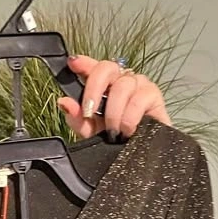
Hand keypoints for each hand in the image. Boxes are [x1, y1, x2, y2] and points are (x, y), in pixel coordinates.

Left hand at [57, 55, 171, 141]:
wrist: (138, 156)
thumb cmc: (116, 141)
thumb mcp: (91, 132)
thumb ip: (77, 118)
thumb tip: (64, 102)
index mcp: (104, 86)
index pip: (93, 67)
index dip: (83, 62)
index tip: (73, 63)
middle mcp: (121, 80)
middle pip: (106, 68)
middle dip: (93, 90)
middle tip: (89, 112)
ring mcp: (138, 84)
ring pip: (122, 86)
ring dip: (113, 113)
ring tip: (113, 132)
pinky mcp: (153, 94)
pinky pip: (138, 99)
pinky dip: (129, 118)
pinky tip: (127, 130)